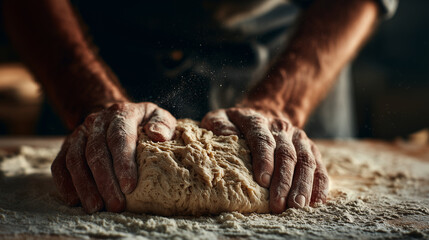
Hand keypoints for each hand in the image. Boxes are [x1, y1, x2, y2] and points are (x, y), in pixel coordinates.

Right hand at [51, 102, 176, 212]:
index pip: (119, 138)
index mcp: (121, 114)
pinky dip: (65, 183)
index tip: (129, 186)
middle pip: (96, 152)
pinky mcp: (68, 145)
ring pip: (75, 159)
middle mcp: (97, 121)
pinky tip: (74, 200)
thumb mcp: (157, 116)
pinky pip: (60, 164)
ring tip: (96, 208)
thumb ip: (162, 124)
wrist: (115, 116)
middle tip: (116, 205)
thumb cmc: (143, 122)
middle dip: (105, 181)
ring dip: (84, 186)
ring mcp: (79, 133)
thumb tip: (157, 135)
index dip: (123, 163)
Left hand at [202, 107, 328, 212]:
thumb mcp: (221, 118)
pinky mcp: (310, 149)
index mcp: (258, 121)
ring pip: (305, 161)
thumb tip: (225, 137)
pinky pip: (319, 166)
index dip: (264, 159)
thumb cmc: (237, 124)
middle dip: (283, 180)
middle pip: (286, 154)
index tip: (262, 180)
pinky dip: (320, 184)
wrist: (265, 112)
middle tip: (279, 204)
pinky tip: (316, 201)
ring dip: (302, 184)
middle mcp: (281, 128)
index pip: (262, 139)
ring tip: (297, 206)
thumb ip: (219, 126)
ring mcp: (298, 138)